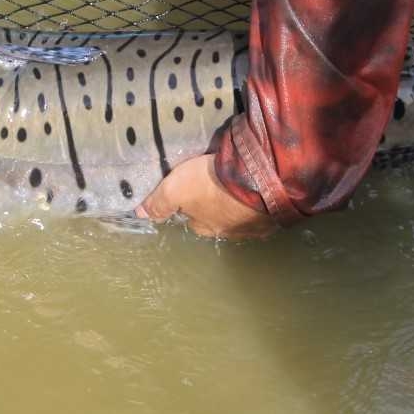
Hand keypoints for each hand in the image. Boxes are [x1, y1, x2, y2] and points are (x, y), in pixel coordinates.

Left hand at [135, 154, 277, 239]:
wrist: (259, 181)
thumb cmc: (212, 185)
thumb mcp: (176, 189)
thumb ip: (159, 202)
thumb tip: (140, 215)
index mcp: (206, 227)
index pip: (192, 219)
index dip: (189, 205)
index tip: (192, 190)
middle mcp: (229, 232)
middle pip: (217, 219)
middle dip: (215, 206)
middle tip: (216, 185)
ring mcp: (254, 226)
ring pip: (240, 216)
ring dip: (238, 205)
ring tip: (238, 185)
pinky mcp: (274, 216)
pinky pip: (262, 211)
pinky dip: (258, 204)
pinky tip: (259, 191)